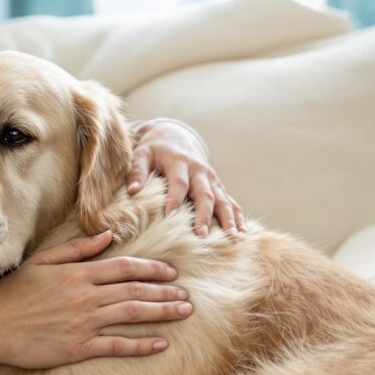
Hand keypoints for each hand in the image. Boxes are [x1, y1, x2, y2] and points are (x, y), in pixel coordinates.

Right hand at [0, 231, 192, 373]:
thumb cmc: (14, 293)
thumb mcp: (43, 261)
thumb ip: (76, 249)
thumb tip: (107, 236)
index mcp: (78, 274)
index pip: (125, 268)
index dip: (153, 269)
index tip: (172, 272)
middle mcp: (86, 296)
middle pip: (135, 291)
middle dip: (165, 292)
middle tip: (187, 296)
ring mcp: (85, 323)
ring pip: (133, 315)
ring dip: (162, 313)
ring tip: (183, 312)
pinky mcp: (79, 347)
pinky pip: (117, 345)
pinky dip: (141, 345)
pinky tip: (161, 344)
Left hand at [127, 119, 245, 237]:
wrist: (174, 136)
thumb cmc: (154, 150)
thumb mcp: (142, 154)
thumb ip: (137, 171)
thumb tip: (132, 191)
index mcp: (179, 162)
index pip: (178, 182)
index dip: (174, 199)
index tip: (170, 217)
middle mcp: (199, 170)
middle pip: (205, 193)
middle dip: (204, 215)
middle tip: (201, 235)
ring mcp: (211, 178)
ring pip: (222, 199)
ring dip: (228, 218)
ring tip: (232, 237)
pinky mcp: (218, 185)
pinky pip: (230, 200)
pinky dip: (237, 216)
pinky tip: (242, 232)